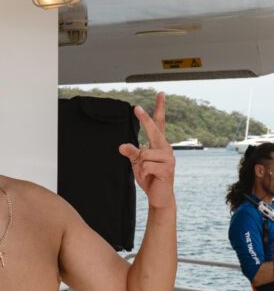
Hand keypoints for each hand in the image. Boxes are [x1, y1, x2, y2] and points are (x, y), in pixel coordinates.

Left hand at [119, 92, 174, 209]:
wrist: (159, 196)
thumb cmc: (149, 177)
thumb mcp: (137, 164)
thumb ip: (131, 153)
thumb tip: (122, 146)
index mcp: (159, 144)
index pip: (159, 123)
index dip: (159, 109)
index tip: (160, 94)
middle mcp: (166, 148)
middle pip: (154, 131)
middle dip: (145, 120)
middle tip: (136, 107)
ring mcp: (168, 158)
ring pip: (144, 154)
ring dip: (140, 165)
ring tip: (146, 172)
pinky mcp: (167, 168)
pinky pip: (146, 165)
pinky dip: (142, 172)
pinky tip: (150, 177)